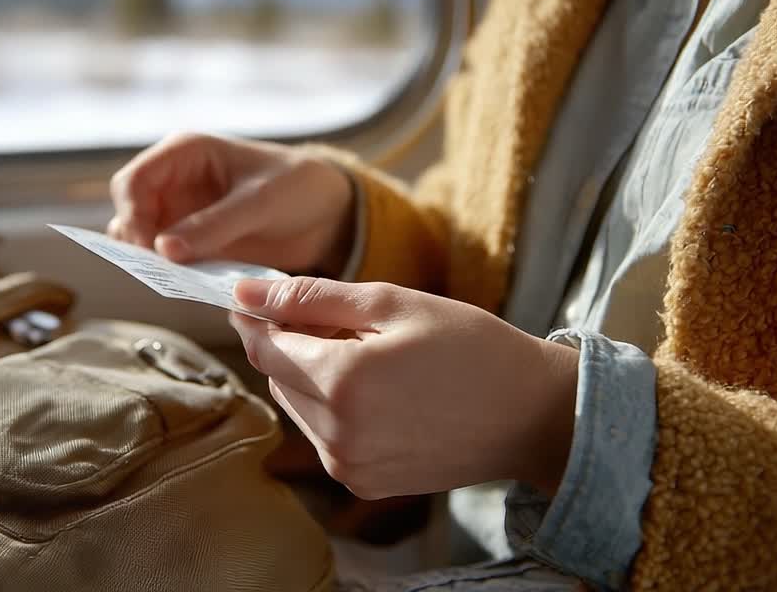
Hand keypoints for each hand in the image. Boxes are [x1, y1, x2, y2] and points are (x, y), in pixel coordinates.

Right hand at [108, 132, 354, 272]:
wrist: (328, 214)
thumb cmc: (297, 187)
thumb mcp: (259, 202)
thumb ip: (213, 225)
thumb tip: (163, 250)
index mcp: (185, 154)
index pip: (133, 181)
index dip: (132, 213)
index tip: (148, 247)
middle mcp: (175, 183)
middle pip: (129, 213)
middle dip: (137, 241)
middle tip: (159, 269)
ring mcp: (183, 216)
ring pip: (143, 241)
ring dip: (151, 261)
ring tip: (175, 278)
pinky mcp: (195, 245)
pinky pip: (169, 262)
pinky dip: (172, 274)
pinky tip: (190, 283)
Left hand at [229, 276, 578, 498]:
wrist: (531, 414)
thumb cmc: (470, 346)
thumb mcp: (391, 303)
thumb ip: (311, 297)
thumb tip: (245, 292)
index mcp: (342, 381)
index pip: (263, 347)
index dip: (255, 318)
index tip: (253, 298)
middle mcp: (337, 433)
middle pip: (277, 377)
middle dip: (293, 345)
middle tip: (340, 322)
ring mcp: (348, 466)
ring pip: (297, 407)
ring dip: (313, 378)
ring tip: (370, 358)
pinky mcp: (363, 484)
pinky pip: (323, 436)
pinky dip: (334, 409)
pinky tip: (380, 392)